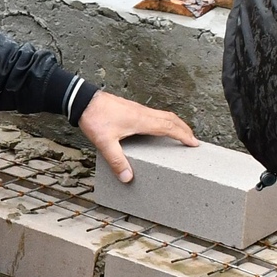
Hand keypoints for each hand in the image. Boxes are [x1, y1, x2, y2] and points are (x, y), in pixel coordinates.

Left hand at [78, 91, 199, 183]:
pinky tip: (157, 127)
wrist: (83, 100)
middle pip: (170, 118)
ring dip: (175, 123)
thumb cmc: (95, 118)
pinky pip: (154, 114)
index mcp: (141, 121)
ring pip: (163, 115)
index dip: (183, 135)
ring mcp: (137, 109)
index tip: (194, 143)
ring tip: (180, 133)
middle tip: (192, 139)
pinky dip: (163, 120)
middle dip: (184, 128)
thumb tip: (127, 177)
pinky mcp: (131, 108)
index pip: (169, 127)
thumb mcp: (105, 143)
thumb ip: (116, 161)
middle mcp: (143, 113)